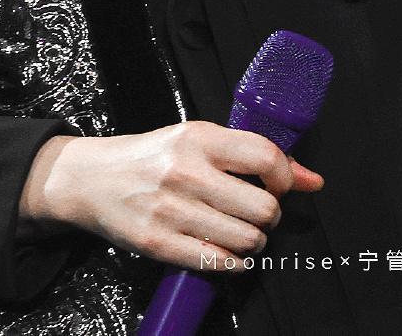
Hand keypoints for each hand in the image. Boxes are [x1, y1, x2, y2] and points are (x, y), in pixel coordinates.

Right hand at [20, 122, 326, 270]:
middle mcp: (186, 172)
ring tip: (242, 233)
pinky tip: (226, 252)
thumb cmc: (149, 157)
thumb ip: (251, 155)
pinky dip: (233, 262)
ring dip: (254, 242)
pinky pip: (216, 262)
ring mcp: (170, 209)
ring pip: (246, 239)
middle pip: (262, 207)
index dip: (286, 178)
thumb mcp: (197, 140)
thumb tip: (310, 179)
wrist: (91, 178)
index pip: (265, 157)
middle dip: (270, 216)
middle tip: (259, 213)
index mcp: (198, 138)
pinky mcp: (157, 242)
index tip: (283, 187)